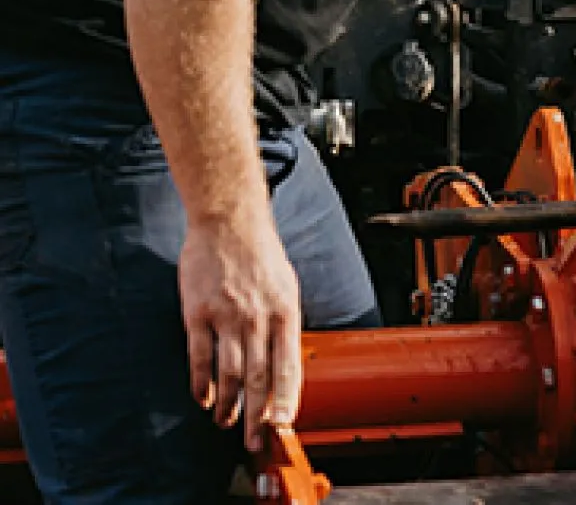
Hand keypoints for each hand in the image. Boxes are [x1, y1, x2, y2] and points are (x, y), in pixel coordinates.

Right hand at [181, 213, 302, 451]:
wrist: (229, 222)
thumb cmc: (261, 255)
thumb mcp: (286, 287)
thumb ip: (284, 324)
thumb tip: (285, 362)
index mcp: (285, 312)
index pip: (289, 367)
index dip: (285, 400)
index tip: (283, 425)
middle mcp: (258, 318)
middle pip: (259, 378)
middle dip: (257, 416)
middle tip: (254, 441)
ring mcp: (227, 316)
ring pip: (229, 373)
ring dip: (228, 405)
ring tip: (226, 423)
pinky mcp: (197, 313)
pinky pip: (199, 357)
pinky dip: (201, 383)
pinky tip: (203, 398)